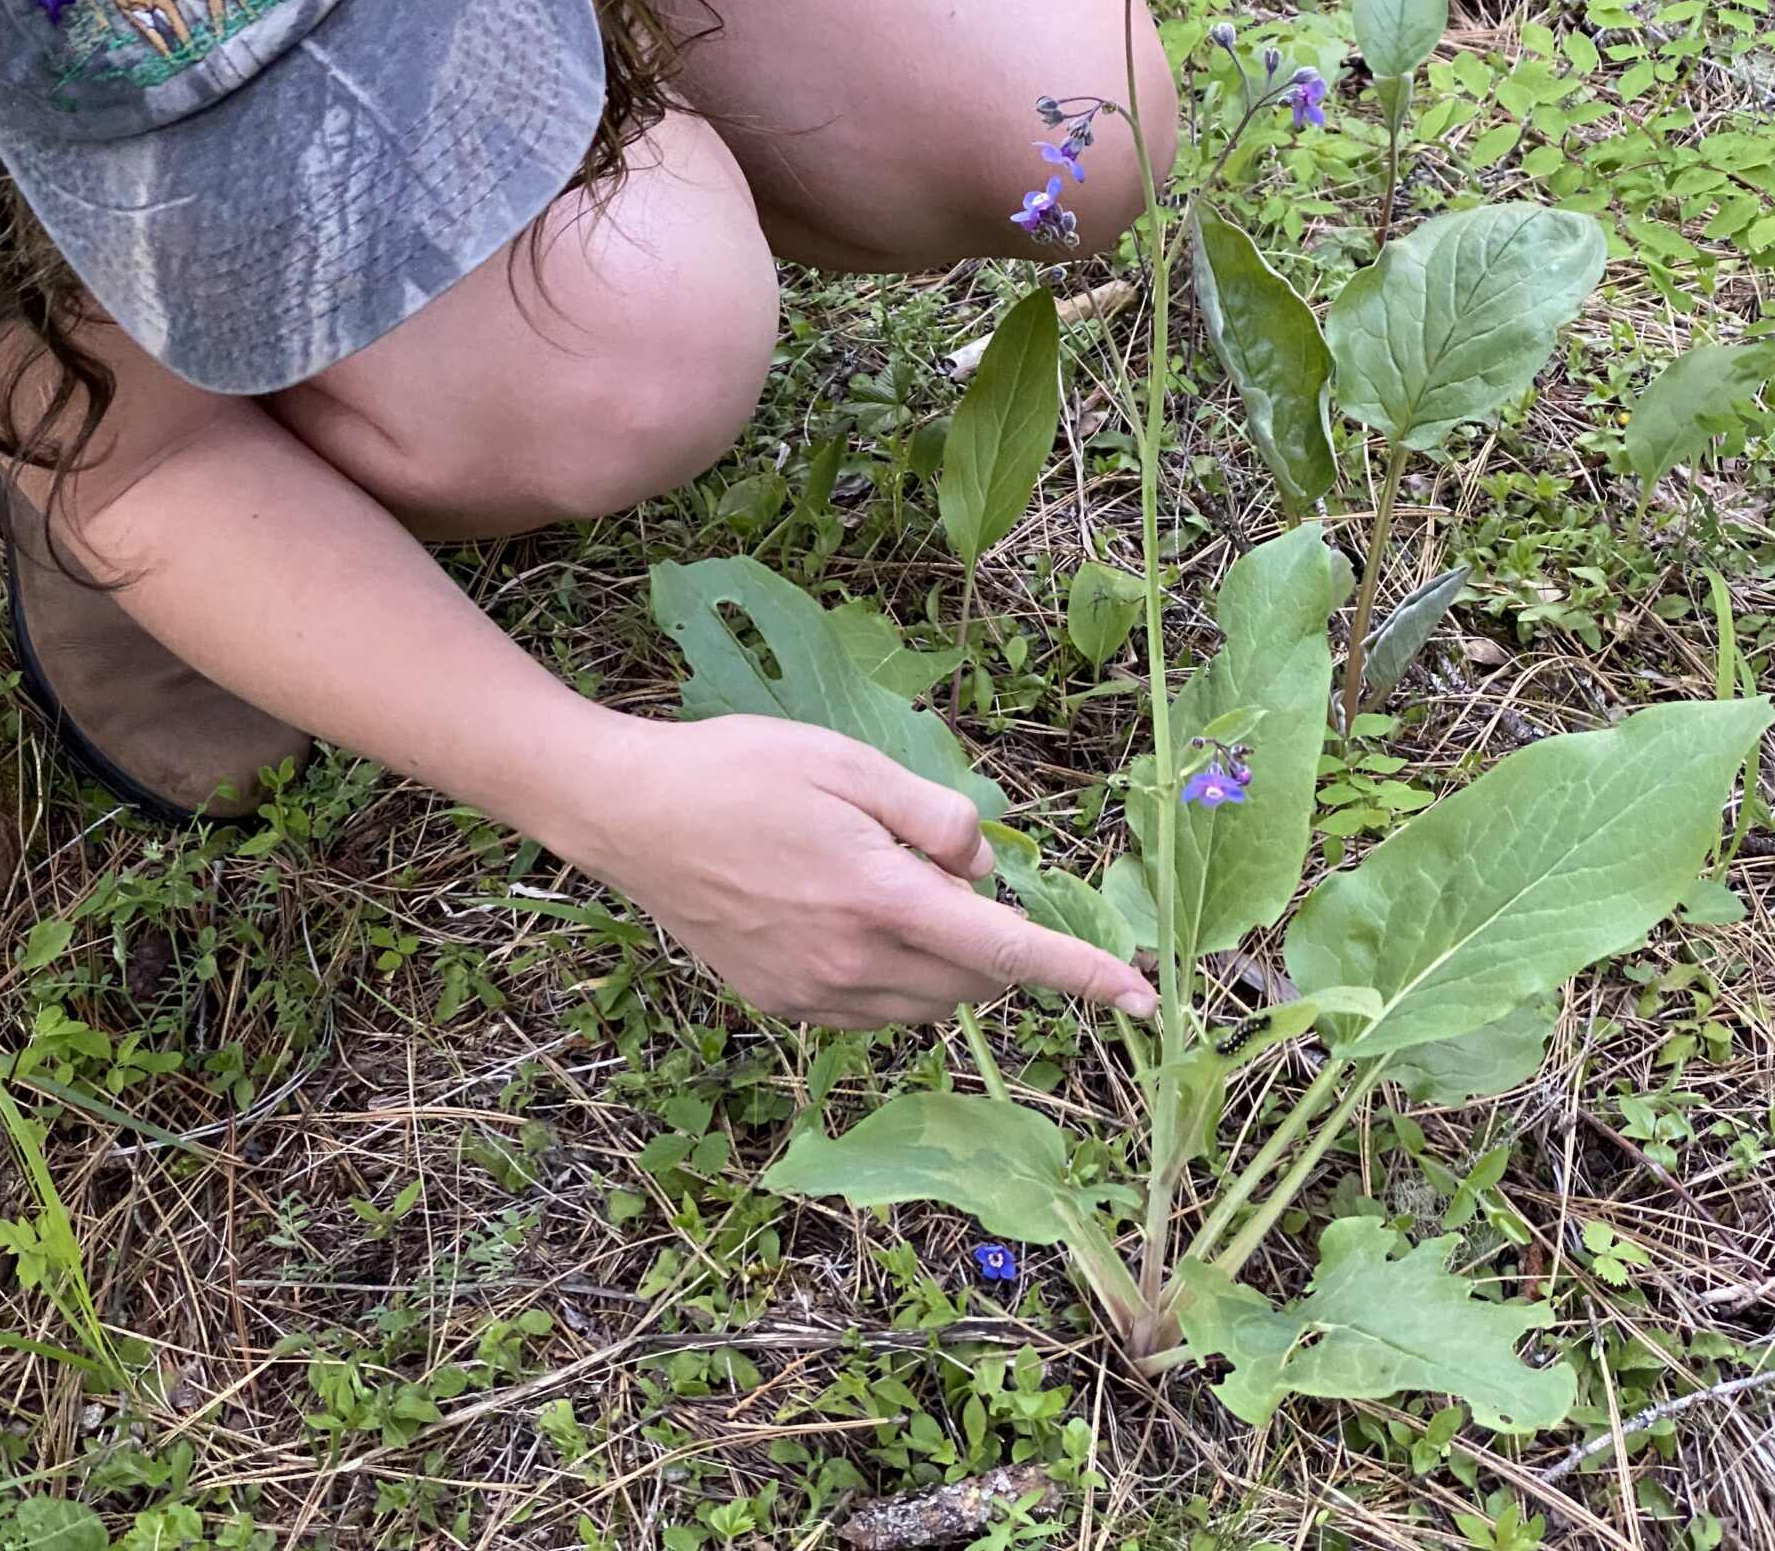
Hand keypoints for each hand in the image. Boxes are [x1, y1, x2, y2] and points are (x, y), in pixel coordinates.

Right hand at [552, 713, 1157, 1031]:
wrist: (629, 812)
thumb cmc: (741, 769)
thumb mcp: (851, 763)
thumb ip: (937, 816)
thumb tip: (986, 869)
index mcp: (881, 900)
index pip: (1008, 952)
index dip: (1084, 976)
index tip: (1145, 1000)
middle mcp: (853, 966)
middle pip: (973, 981)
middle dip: (992, 936)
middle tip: (941, 860)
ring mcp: (813, 997)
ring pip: (927, 1003)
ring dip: (945, 961)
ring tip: (885, 878)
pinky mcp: (781, 1007)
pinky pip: (874, 1012)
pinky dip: (894, 977)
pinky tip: (849, 915)